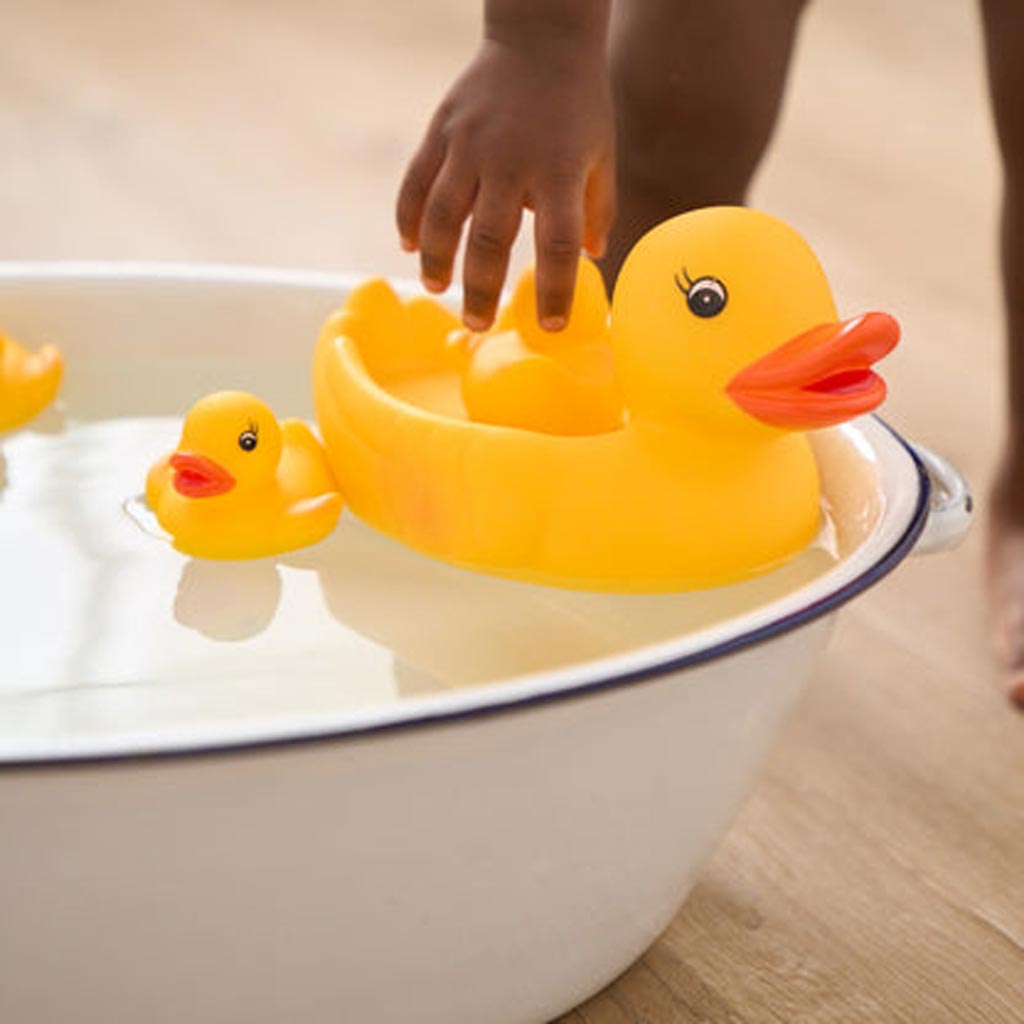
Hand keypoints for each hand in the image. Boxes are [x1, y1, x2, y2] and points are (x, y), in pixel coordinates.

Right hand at [396, 37, 614, 331]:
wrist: (541, 37)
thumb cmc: (578, 105)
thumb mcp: (601, 155)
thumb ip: (597, 210)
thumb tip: (590, 258)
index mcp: (559, 170)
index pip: (556, 244)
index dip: (554, 291)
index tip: (551, 326)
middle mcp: (512, 160)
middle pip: (490, 239)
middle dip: (481, 289)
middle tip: (476, 325)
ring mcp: (471, 144)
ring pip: (443, 215)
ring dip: (437, 260)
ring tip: (437, 289)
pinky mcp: (442, 130)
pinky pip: (417, 182)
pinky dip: (409, 217)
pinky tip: (409, 246)